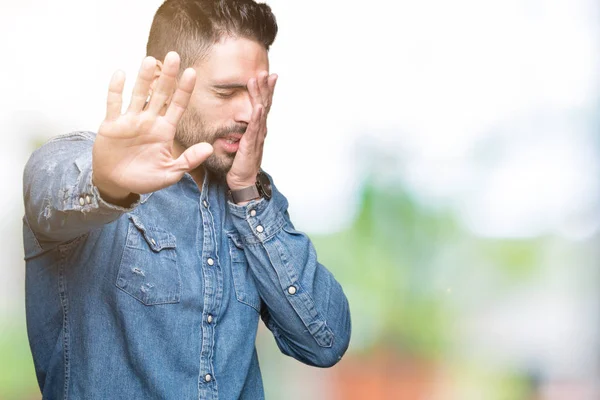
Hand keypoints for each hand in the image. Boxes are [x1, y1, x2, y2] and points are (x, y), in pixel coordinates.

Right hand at [92, 51, 213, 200]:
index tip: (192, 72)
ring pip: (139, 94)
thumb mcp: (170, 173)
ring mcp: (131, 121)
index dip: (184, 90)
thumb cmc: (144, 178)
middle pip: (160, 94)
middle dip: (167, 76)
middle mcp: (149, 121)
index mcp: (165, 131)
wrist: (117, 184)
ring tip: (150, 60)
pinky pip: (114, 103)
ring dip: (144, 78)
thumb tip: (210, 148)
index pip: (178, 106)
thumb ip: (189, 161)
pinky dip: (116, 89)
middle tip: (173, 56)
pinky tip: (120, 73)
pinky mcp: (112, 125)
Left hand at [226, 71, 276, 189]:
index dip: (267, 90)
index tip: (269, 75)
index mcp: (258, 128)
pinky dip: (257, 117)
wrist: (243, 181)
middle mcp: (260, 130)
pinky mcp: (250, 145)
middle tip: (265, 72)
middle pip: (264, 104)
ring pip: (260, 112)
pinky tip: (258, 106)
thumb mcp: (242, 141)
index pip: (263, 105)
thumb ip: (243, 129)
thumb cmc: (241, 163)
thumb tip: (241, 118)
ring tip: (259, 80)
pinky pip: (254, 128)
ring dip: (260, 95)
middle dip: (265, 87)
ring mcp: (257, 137)